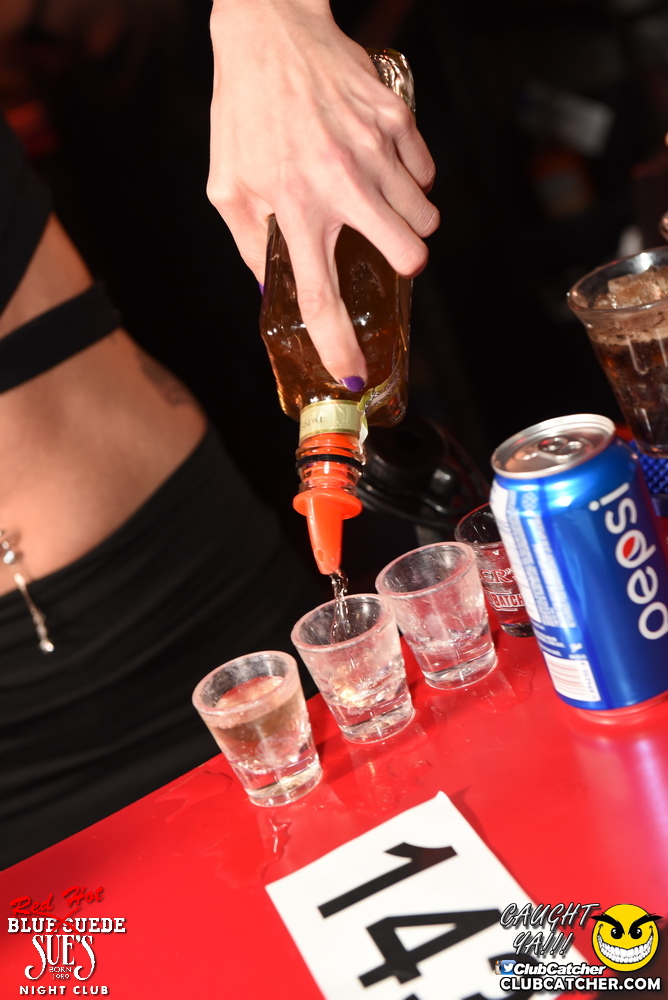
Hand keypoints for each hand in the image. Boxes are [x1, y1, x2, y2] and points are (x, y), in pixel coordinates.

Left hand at [208, 0, 438, 383]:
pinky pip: (428, 173)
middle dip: (402, 267)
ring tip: (377, 201)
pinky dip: (413, 180)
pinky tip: (381, 164)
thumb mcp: (226, 184)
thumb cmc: (245, 111)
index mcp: (293, 206)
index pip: (322, 294)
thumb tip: (272, 290)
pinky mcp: (397, 120)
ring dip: (410, 223)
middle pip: (408, 257)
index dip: (339, 344)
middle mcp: (340, 182)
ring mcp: (375, 149)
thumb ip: (249, 243)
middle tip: (383, 250)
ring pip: (427, 218)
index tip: (354, 373)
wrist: (271, 31)